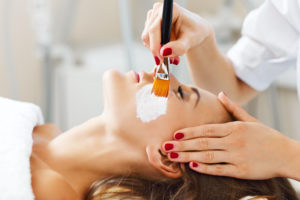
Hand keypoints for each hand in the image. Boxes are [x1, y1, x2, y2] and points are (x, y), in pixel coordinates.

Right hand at [141, 2, 211, 64]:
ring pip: (147, 39)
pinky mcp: (150, 25)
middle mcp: (158, 10)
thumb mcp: (191, 41)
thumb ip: (179, 47)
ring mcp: (153, 17)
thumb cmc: (195, 32)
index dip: (155, 45)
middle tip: (171, 60)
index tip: (159, 59)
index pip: (154, 29)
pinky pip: (148, 41)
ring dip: (158, 51)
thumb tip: (164, 52)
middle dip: (157, 50)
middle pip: (148, 35)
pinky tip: (169, 51)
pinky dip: (157, 49)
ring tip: (173, 56)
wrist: (195, 31)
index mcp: (170, 10)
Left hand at [162, 92, 295, 179]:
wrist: (287, 154)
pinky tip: (192, 167)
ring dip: (188, 156)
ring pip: (208, 156)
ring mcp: (237, 156)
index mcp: (234, 127)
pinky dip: (205, 168)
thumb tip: (220, 94)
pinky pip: (220, 169)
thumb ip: (233, 108)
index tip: (175, 134)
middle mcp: (233, 140)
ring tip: (173, 156)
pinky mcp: (241, 170)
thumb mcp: (250, 120)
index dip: (189, 132)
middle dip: (182, 145)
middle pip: (203, 142)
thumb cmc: (267, 136)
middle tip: (165, 146)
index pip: (206, 129)